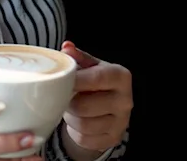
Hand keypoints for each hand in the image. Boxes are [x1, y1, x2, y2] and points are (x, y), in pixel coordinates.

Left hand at [59, 41, 131, 155]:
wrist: (107, 108)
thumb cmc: (94, 81)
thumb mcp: (88, 66)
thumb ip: (77, 56)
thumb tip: (66, 47)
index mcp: (121, 76)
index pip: (96, 78)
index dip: (76, 81)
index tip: (60, 81)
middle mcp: (125, 100)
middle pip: (85, 105)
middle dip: (68, 102)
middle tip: (63, 97)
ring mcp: (121, 122)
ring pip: (83, 124)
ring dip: (70, 117)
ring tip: (70, 108)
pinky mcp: (113, 138)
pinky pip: (85, 139)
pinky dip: (75, 132)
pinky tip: (77, 121)